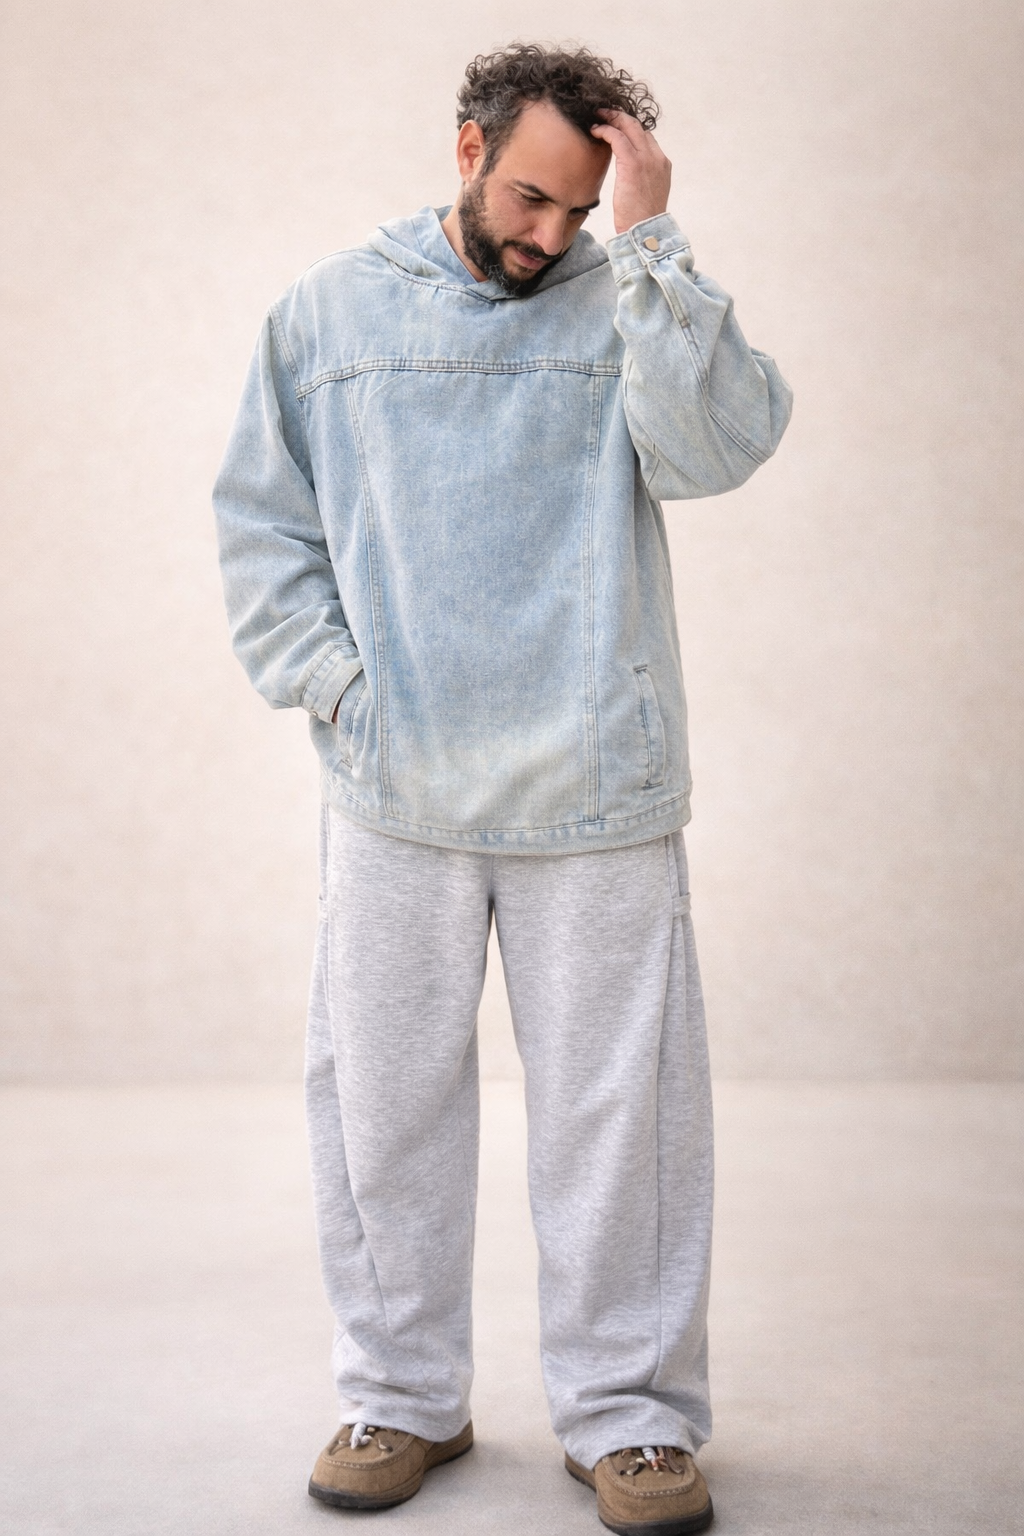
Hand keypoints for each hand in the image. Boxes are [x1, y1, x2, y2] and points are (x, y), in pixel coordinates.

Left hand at [590, 109, 671, 234]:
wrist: (645, 232)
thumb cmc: (641, 220)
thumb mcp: (647, 195)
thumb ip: (642, 180)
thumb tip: (630, 180)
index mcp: (662, 163)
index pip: (645, 137)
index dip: (629, 128)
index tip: (615, 126)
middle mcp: (657, 157)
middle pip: (637, 126)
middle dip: (619, 116)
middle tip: (603, 113)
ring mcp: (647, 159)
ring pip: (628, 126)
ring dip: (611, 118)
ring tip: (596, 116)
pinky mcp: (633, 164)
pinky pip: (617, 137)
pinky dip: (605, 130)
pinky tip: (594, 130)